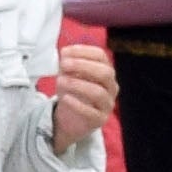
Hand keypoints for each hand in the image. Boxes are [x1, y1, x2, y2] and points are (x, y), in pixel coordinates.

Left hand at [44, 32, 119, 150]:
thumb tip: (65, 54)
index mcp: (105, 71)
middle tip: (64, 64)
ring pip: (99, 92)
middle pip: (105, 73)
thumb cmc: (72, 92)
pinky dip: (77, 104)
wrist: (69, 119)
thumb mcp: (67, 75)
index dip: (83, 51)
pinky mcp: (100, 120)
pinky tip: (65, 98)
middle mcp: (111, 87)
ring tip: (60, 81)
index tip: (65, 52)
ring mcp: (107, 104)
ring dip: (78, 85)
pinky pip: (91, 112)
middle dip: (83, 66)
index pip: (100, 56)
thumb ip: (67, 64)